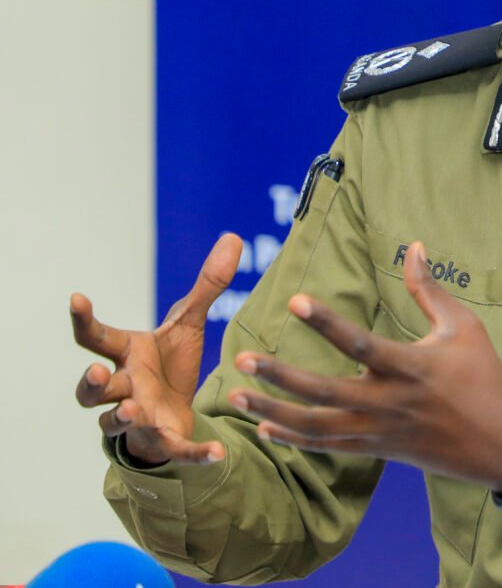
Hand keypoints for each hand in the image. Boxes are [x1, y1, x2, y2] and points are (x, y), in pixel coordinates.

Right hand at [71, 233, 241, 465]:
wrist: (175, 410)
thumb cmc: (169, 364)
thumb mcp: (189, 322)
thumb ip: (208, 284)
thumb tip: (233, 236)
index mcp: (127, 354)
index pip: (96, 337)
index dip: (84, 319)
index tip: (77, 298)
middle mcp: (124, 387)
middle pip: (93, 389)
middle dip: (91, 381)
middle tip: (98, 371)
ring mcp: (137, 418)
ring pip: (114, 423)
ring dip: (119, 417)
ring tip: (131, 409)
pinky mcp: (163, 441)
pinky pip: (174, 450)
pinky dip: (193, 455)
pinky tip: (217, 454)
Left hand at [228, 241, 501, 487]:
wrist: (499, 444)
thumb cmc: (483, 376)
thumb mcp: (463, 326)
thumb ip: (429, 289)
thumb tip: (415, 245)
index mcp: (411, 367)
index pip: (360, 343)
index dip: (326, 322)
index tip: (295, 300)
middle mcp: (389, 402)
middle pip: (324, 392)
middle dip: (279, 376)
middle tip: (241, 356)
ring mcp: (379, 430)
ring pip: (316, 428)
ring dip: (273, 413)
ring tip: (237, 396)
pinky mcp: (376, 449)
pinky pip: (327, 447)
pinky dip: (293, 439)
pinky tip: (264, 429)